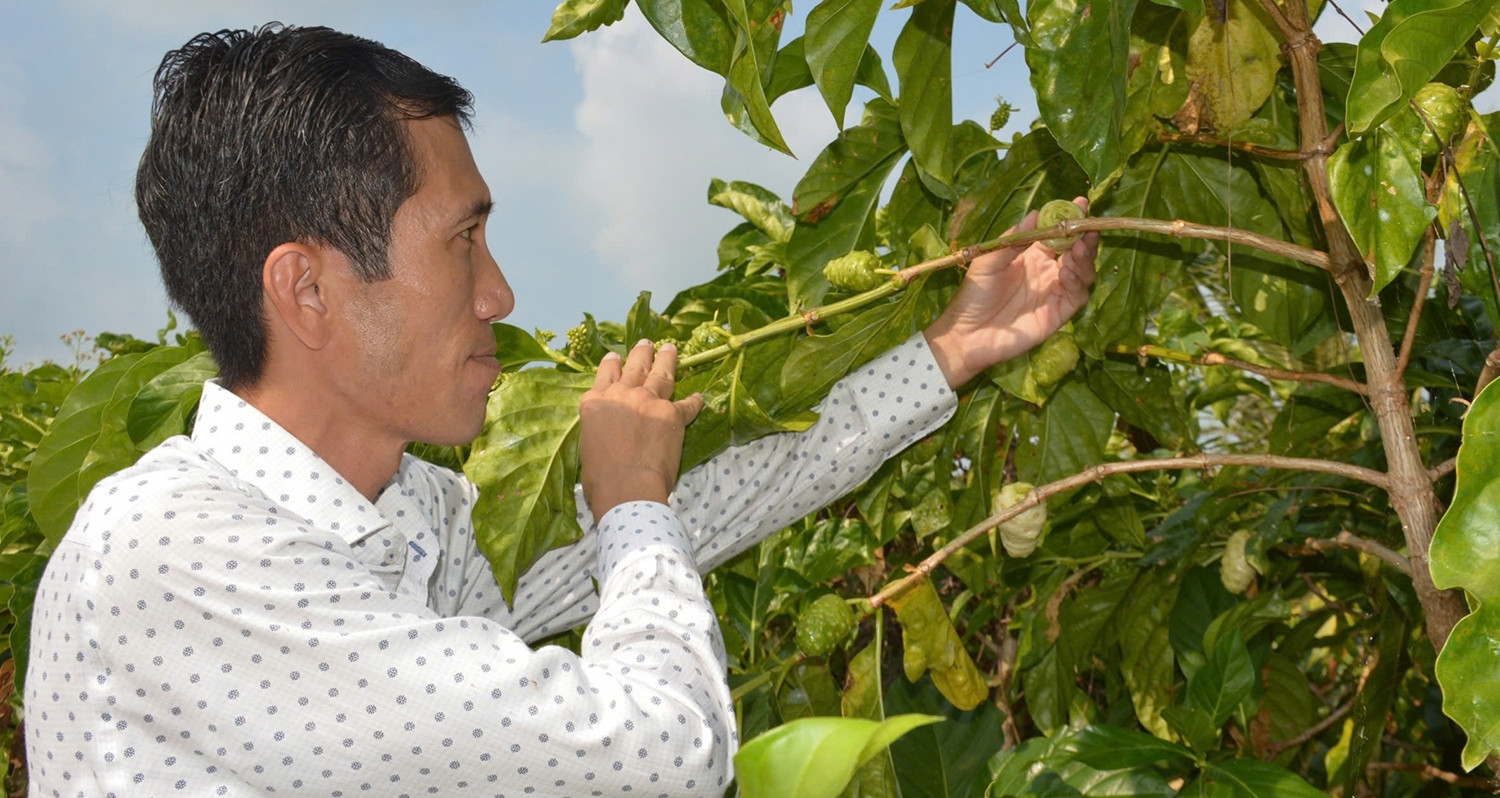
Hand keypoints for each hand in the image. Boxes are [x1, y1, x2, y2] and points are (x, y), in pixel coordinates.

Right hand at [579, 340, 703, 523]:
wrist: (627, 486)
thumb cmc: (600, 476)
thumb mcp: (587, 443)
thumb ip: (598, 426)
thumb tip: (605, 431)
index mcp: (596, 402)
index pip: (606, 374)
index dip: (612, 364)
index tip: (615, 356)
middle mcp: (622, 395)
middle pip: (634, 367)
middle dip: (642, 353)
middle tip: (647, 343)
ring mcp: (649, 401)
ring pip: (661, 374)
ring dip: (667, 360)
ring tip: (670, 349)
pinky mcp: (672, 414)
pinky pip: (687, 404)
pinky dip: (694, 401)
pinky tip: (699, 397)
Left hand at [923, 197, 1098, 387]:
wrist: (967, 335)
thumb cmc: (974, 296)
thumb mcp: (988, 262)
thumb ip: (1013, 239)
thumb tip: (1035, 214)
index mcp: (1032, 256)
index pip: (1058, 234)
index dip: (1070, 219)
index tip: (1080, 203)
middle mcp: (1047, 272)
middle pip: (1076, 252)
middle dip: (1085, 237)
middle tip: (1088, 226)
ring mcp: (1054, 293)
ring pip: (1082, 272)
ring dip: (1085, 258)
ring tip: (1080, 248)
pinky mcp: (1057, 314)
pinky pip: (1076, 297)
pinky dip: (1077, 283)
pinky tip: (1067, 273)